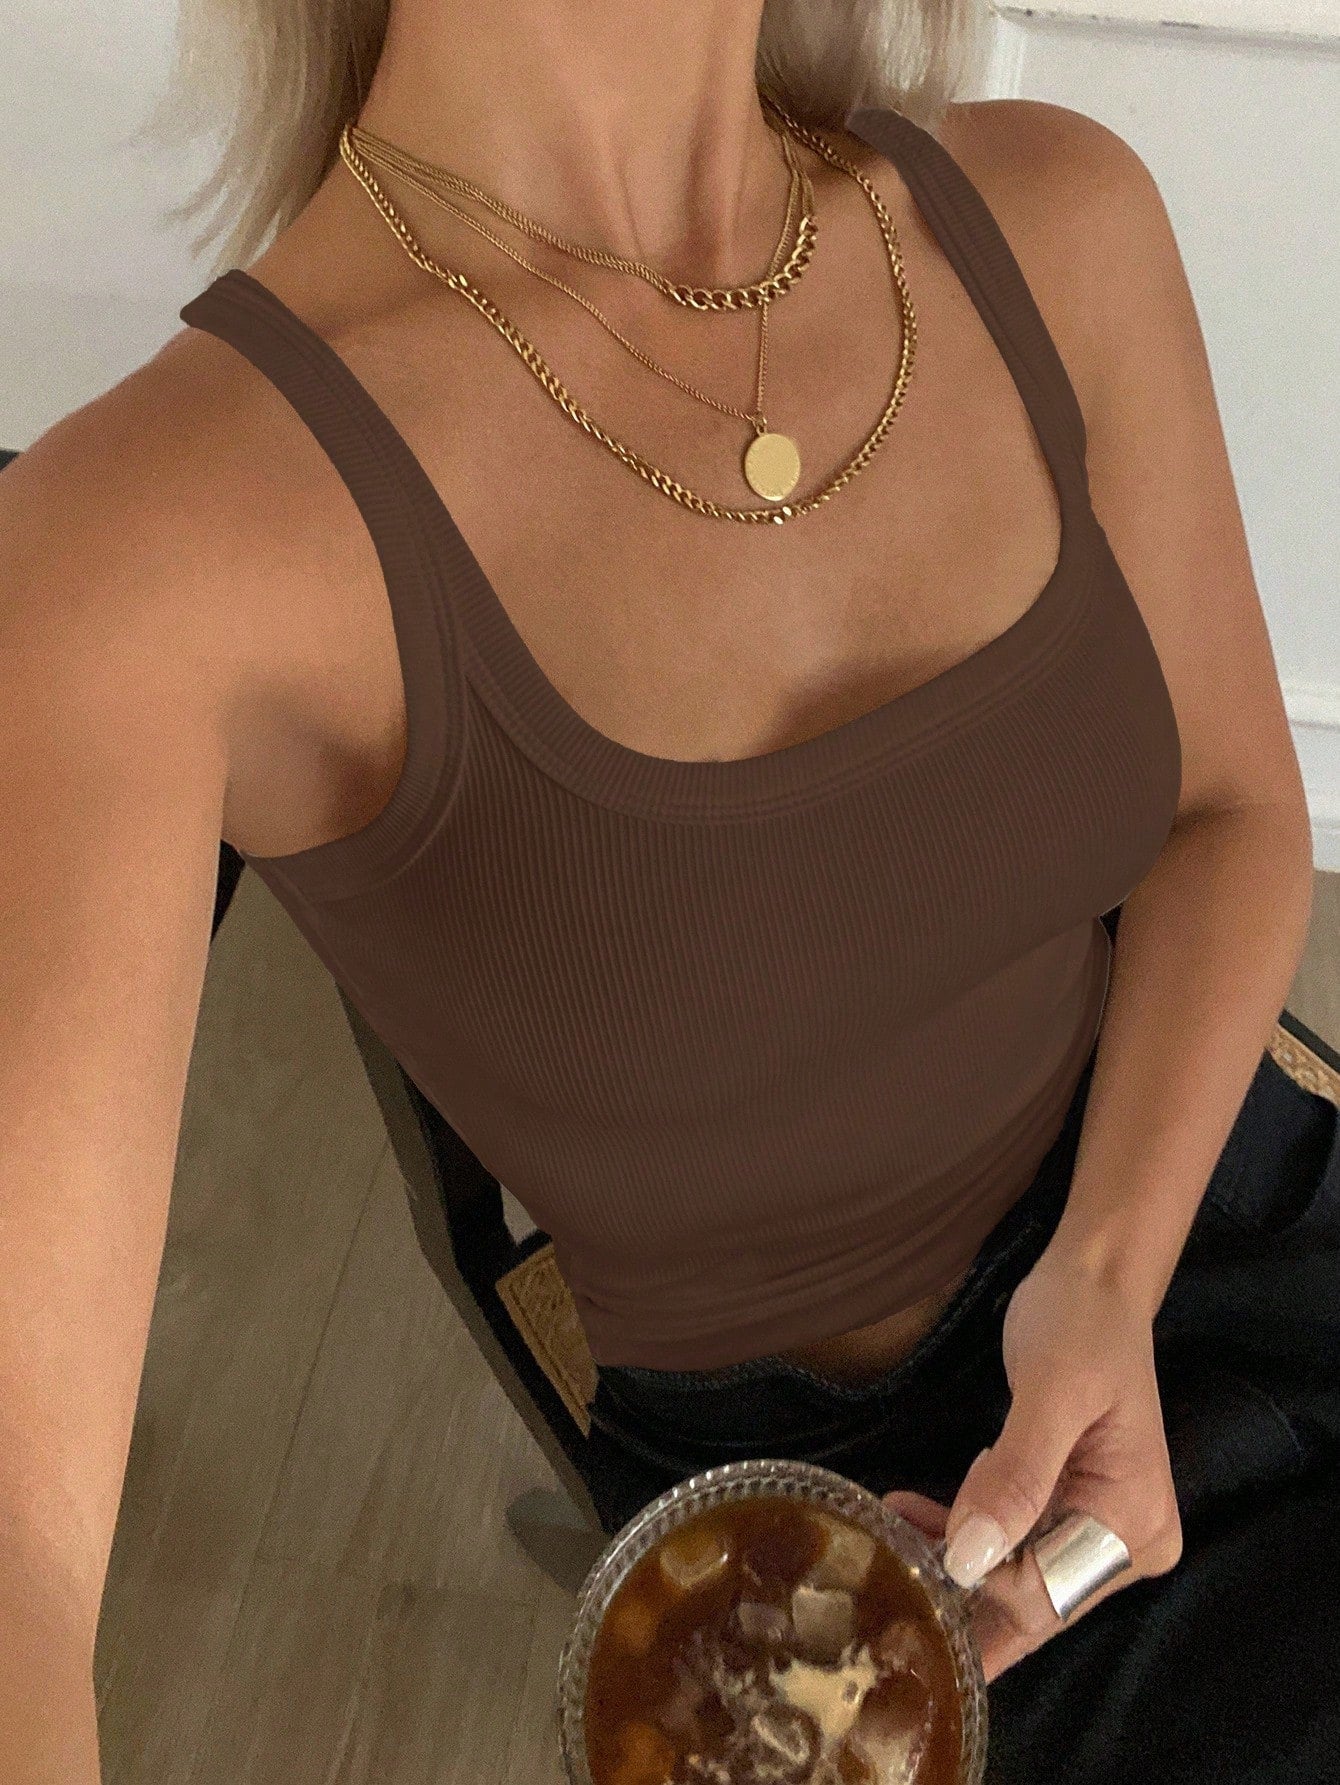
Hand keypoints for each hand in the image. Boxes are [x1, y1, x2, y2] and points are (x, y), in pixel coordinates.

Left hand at [883, 1247, 1183, 1681]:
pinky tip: (914, 1511)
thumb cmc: (1080, 1324)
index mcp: (1133, 1526)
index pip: (1045, 1594)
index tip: (915, 1556)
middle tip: (889, 1559)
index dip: (977, 1581)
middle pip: (1032, 1598)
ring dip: (953, 1558)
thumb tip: (970, 1559)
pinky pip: (1013, 1542)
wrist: (1093, 1281)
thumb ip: (1016, 1477)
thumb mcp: (1048, 1392)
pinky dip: (964, 1533)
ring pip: (1014, 1575)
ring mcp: (1099, 1526)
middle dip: (961, 1582)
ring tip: (893, 1524)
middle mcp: (1127, 1543)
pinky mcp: (1070, 1505)